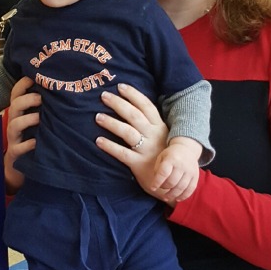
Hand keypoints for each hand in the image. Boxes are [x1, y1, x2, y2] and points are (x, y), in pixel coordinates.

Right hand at [4, 77, 40, 193]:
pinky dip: (27, 145)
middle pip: (15, 105)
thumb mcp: (38, 119)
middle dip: (27, 99)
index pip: (17, 92)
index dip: (24, 83)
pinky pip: (18, 148)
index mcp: (20, 111)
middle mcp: (14, 121)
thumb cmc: (33, 137)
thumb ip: (46, 105)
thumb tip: (65, 87)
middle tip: (41, 98)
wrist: (20, 166)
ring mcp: (14, 138)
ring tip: (39, 118)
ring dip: (27, 119)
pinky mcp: (16, 153)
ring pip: (14, 124)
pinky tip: (36, 142)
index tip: (36, 76)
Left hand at [95, 83, 170, 202]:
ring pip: (127, 132)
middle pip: (134, 115)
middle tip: (103, 96)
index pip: (146, 106)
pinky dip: (109, 146)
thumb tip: (133, 106)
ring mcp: (146, 150)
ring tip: (98, 117)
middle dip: (118, 104)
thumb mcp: (163, 137)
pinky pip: (122, 153)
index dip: (133, 95)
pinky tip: (98, 140)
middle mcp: (153, 136)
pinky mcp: (139, 165)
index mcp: (159, 127)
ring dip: (111, 123)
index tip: (120, 86)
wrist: (172, 183)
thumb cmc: (164, 156)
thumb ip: (150, 124)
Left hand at [152, 137, 200, 202]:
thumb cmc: (171, 154)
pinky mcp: (196, 176)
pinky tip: (177, 199)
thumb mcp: (161, 157)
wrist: (187, 149)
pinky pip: (190, 189)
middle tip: (161, 189)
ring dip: (172, 195)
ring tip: (166, 198)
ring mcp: (190, 171)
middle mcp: (182, 165)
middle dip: (164, 188)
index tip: (152, 188)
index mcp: (172, 159)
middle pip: (172, 182)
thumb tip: (156, 183)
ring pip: (181, 187)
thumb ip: (157, 169)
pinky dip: (184, 196)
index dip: (157, 182)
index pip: (163, 173)